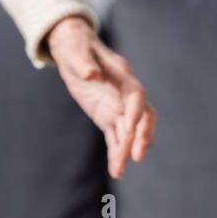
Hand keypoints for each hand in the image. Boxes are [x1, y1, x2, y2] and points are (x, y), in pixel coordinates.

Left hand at [46, 16, 156, 178]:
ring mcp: (118, 106)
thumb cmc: (75, 46)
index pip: (136, 94)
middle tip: (137, 156)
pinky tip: (117, 171)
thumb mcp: (75, 51)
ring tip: (120, 171)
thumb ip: (84, 63)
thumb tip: (91, 74)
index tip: (130, 126)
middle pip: (142, 117)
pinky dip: (117, 153)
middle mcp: (124, 93)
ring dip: (127, 151)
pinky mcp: (108, 116)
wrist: (73, 48)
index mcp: (121, 74)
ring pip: (129, 132)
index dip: (136, 110)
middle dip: (142, 136)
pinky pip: (116, 138)